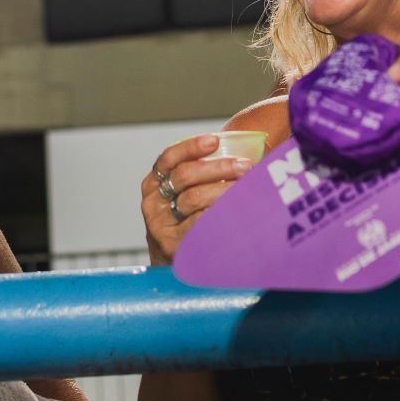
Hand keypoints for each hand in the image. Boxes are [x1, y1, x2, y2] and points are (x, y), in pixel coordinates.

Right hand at [141, 134, 254, 265]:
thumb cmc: (183, 219)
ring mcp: (160, 224)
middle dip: (218, 167)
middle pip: (185, 175)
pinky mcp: (171, 244)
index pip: (169, 157)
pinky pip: (199, 223)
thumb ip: (197, 174)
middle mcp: (153, 202)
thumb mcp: (179, 195)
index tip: (215, 140)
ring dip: (223, 189)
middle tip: (245, 166)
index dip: (191, 146)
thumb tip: (239, 150)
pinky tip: (234, 209)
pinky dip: (218, 213)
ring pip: (194, 198)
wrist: (170, 260)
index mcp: (153, 183)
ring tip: (246, 186)